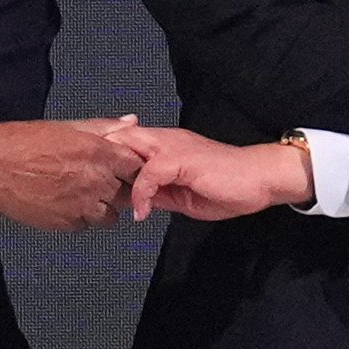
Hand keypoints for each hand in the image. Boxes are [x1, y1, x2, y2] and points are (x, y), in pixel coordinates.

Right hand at [0, 119, 140, 230]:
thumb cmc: (18, 143)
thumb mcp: (64, 126)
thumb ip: (101, 127)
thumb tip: (129, 123)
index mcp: (95, 151)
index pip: (136, 165)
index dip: (130, 166)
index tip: (123, 167)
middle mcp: (92, 180)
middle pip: (127, 192)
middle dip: (118, 187)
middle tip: (100, 180)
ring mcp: (80, 205)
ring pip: (111, 215)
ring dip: (102, 206)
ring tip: (82, 194)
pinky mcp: (65, 224)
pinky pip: (87, 225)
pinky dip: (81, 217)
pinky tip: (65, 203)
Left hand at [105, 123, 313, 220]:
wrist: (261, 179)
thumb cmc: (228, 187)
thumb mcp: (182, 196)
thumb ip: (157, 193)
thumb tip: (134, 202)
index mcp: (164, 146)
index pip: (125, 141)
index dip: (106, 155)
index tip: (92, 177)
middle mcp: (165, 140)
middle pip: (119, 136)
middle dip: (99, 156)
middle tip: (87, 183)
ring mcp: (173, 147)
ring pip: (129, 148)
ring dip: (114, 173)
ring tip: (105, 197)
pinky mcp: (181, 159)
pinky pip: (149, 173)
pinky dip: (141, 193)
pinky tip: (141, 212)